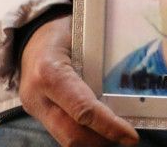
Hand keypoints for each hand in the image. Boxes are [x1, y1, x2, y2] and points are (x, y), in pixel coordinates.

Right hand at [19, 16, 137, 146]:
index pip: (83, 109)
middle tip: (127, 137)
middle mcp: (38, 96)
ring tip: (116, 133)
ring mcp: (35, 109)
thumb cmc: (62, 30)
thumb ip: (101, 60)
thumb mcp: (82, 37)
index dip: (109, 126)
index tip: (131, 136)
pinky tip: (101, 127)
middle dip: (103, 141)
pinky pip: (63, 133)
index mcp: (50, 73)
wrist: (31, 36)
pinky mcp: (38, 116)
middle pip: (73, 135)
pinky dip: (84, 134)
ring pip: (67, 140)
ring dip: (94, 141)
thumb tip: (135, 80)